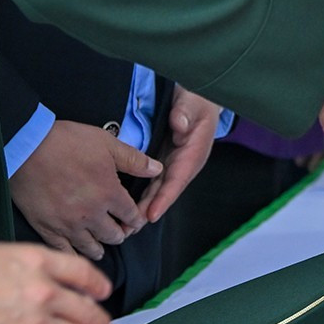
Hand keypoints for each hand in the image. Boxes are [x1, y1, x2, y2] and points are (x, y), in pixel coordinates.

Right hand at [10, 120, 160, 260]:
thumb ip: (134, 160)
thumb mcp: (107, 144)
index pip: (132, 217)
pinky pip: (65, 251)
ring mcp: (68, 225)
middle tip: (119, 230)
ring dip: (100, 246)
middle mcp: (92, 214)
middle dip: (120, 233)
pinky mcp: (47, 229)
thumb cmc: (67, 142)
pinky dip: (74, 255)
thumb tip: (158, 169)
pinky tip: (77, 253)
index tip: (135, 220)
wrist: (27, 147)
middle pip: (114, 235)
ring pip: (92, 248)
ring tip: (101, 244)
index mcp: (109, 194)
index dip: (137, 219)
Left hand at [138, 87, 220, 224]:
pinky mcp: (163, 160)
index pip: (178, 178)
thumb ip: (185, 113)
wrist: (197, 95)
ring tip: (126, 226)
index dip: (165, 198)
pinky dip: (141, 194)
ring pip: (157, 188)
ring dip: (143, 207)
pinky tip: (126, 206)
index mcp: (194, 152)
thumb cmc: (196, 99)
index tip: (151, 215)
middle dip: (149, 210)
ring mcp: (173, 162)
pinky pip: (151, 180)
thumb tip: (179, 126)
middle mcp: (184, 162)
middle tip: (130, 228)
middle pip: (165, 190)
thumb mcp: (193, 102)